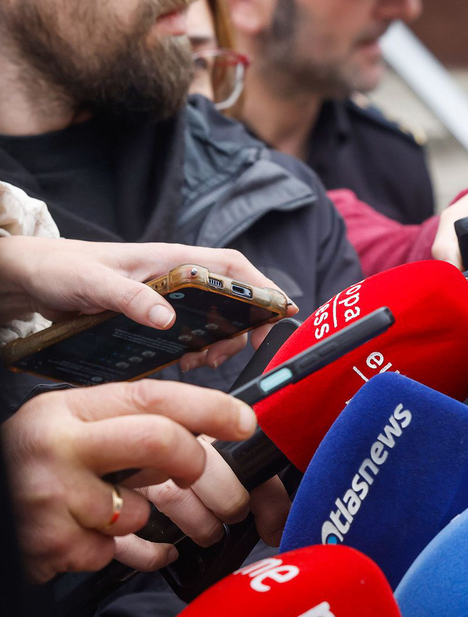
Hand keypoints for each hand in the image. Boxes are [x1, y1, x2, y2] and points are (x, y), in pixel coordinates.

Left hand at [0, 238, 296, 370]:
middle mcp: (177, 275)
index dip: (263, 287)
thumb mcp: (94, 283)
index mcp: (173, 259)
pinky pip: (191, 330)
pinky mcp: (154, 313)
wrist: (31, 277)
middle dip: (241, 326)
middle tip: (228, 354)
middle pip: (232, 297)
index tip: (280, 311)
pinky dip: (197, 348)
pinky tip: (185, 363)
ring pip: (214, 316)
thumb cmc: (61, 268)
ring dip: (219, 341)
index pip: (233, 267)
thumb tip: (168, 320)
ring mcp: (167, 295)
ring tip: (204, 363)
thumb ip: (131, 299)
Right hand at [1, 380, 258, 581]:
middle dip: (194, 462)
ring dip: (136, 519)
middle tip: (198, 475)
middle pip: (158, 443)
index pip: (152, 398)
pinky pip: (113, 553)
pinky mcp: (50, 545)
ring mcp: (51, 498)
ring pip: (137, 512)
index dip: (209, 408)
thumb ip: (126, 425)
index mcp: (69, 410)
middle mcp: (58, 447)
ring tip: (106, 511)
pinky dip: (111, 551)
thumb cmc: (35, 465)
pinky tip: (88, 537)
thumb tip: (205, 431)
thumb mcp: (72, 428)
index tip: (244, 421)